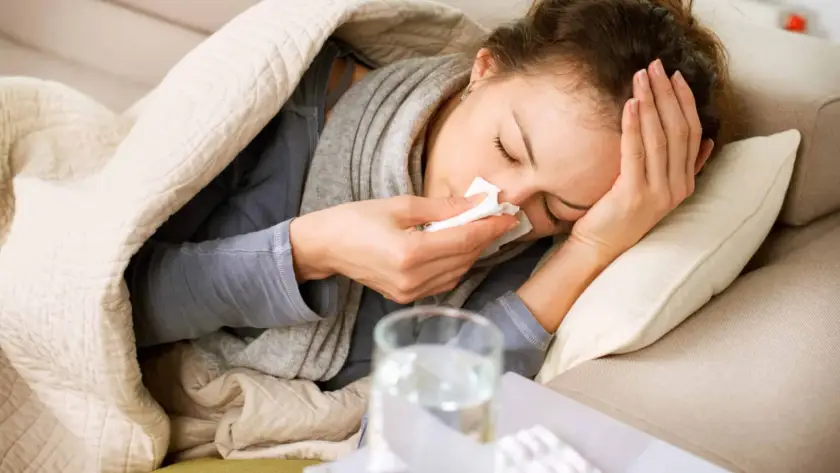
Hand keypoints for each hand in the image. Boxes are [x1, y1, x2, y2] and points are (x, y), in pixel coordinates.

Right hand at [290, 195, 517, 302]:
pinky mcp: (406, 297)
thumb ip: (442, 208)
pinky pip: (443, 281)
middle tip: (499, 218)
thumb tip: (477, 204)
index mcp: (410, 253)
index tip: (509, 215)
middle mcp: (412, 278)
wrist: (325, 247)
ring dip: (473, 251)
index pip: (464, 241)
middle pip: (464, 258)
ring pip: (457, 272)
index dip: (490, 228)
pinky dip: (457, 264)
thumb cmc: (356, 219)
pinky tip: (459, 247)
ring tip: (481, 229)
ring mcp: (409, 292)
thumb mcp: (399, 206)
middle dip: (485, 237)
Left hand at [570, 59, 714, 261]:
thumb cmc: (621, 214)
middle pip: (678, 130)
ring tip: (640, 78)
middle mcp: (677, 188)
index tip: (674, 76)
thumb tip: (708, 143)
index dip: (685, 102)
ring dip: (650, 103)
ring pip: (659, 138)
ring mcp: (657, 193)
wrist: (600, 247)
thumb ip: (683, 168)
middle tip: (655, 66)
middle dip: (667, 94)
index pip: (692, 133)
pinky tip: (629, 104)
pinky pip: (636, 153)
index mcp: (685, 183)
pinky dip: (633, 126)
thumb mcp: (658, 189)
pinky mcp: (633, 195)